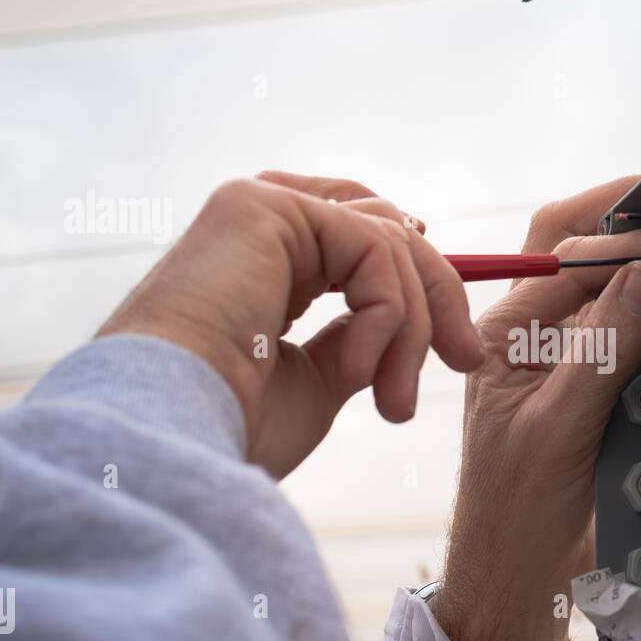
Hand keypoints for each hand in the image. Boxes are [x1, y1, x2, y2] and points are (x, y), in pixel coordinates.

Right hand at [98, 171, 483, 477]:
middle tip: (465, 361)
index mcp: (266, 260)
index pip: (367, 242)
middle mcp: (259, 222)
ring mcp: (258, 206)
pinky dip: (388, 312)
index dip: (423, 284)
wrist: (174, 435)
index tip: (460, 349)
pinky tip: (360, 370)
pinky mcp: (264, 205)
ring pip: (390, 241)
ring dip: (412, 326)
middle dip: (437, 299)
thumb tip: (405, 325)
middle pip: (390, 228)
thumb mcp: (319, 380)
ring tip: (393, 401)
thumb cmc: (233, 424)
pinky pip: (372, 246)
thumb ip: (359, 340)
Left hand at [433, 178, 640, 640]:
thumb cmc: (515, 512)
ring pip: (616, 289)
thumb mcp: (557, 428)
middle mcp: (537, 337)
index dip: (618, 233)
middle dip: (633, 228)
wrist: (522, 578)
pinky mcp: (603, 388)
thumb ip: (601, 351)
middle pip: (584, 253)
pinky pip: (636, 334)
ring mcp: (571, 360)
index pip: (561, 252)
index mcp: (507, 334)